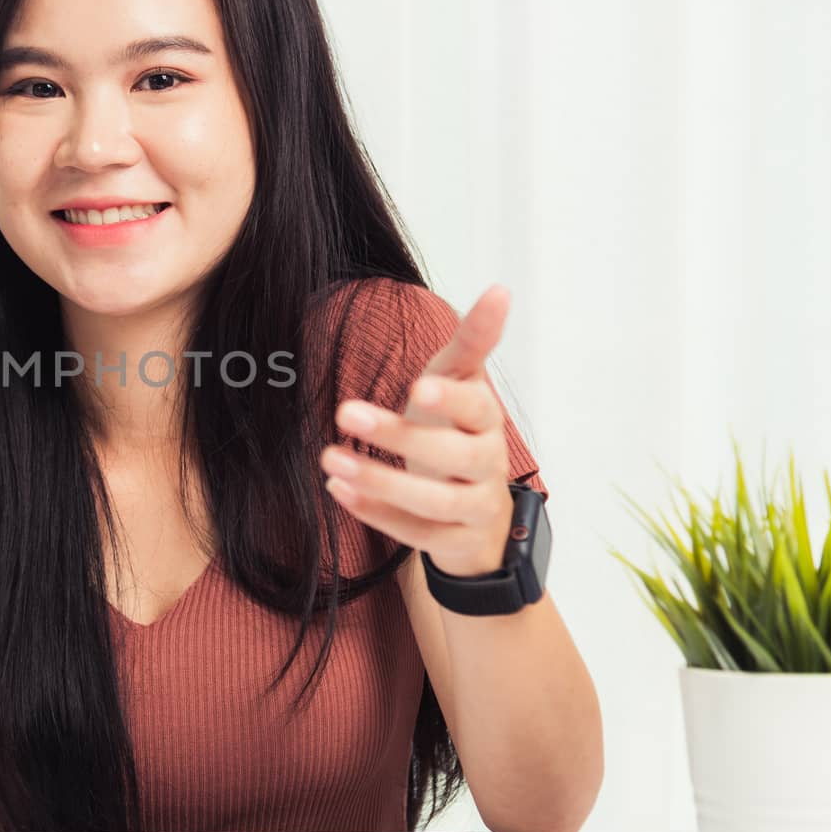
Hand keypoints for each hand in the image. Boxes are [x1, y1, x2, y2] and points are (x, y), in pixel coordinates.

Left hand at [318, 284, 515, 576]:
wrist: (481, 515)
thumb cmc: (459, 435)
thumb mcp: (460, 386)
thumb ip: (472, 342)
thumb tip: (499, 290)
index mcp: (487, 420)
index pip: (476, 407)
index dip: (450, 399)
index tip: (416, 387)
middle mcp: (488, 463)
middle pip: (453, 454)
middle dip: (398, 436)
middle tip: (344, 412)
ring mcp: (475, 507)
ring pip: (435, 501)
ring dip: (379, 481)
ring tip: (330, 460)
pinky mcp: (456, 541)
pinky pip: (419, 534)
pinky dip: (378, 514)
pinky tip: (338, 491)